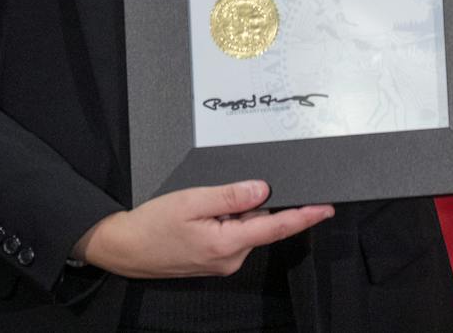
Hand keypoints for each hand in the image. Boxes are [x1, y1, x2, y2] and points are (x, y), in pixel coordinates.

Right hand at [72, 180, 333, 278]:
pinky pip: (234, 234)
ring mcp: (224, 262)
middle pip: (260, 222)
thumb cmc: (152, 225)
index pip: (277, 227)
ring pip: (246, 227)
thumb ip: (231, 195)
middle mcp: (231, 258)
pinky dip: (226, 221)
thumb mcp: (192, 200)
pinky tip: (202, 216)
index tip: (326, 207)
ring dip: (234, 212)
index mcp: (228, 244)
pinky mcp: (216, 260)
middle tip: (217, 195)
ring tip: (201, 207)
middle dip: (250, 203)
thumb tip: (263, 189)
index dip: (305, 216)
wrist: (125, 249)